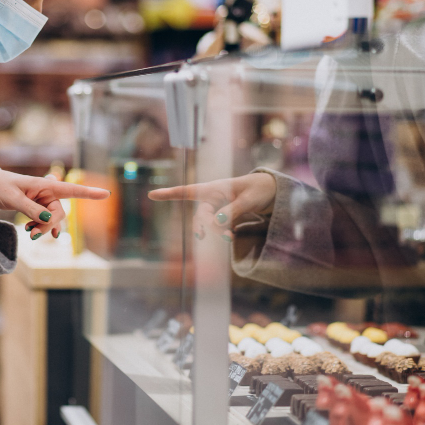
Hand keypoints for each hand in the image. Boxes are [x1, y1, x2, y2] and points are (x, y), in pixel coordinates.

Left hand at [0, 168, 109, 239]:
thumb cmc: (0, 187)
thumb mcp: (14, 198)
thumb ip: (32, 209)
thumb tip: (49, 221)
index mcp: (45, 185)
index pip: (71, 190)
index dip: (89, 193)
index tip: (107, 194)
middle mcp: (47, 192)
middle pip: (59, 213)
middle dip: (48, 226)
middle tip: (30, 234)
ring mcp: (42, 200)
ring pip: (53, 219)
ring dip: (44, 229)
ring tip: (28, 234)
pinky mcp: (36, 207)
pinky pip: (46, 220)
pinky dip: (42, 228)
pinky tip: (38, 234)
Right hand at [148, 173, 275, 240]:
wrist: (272, 190)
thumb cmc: (260, 189)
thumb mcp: (249, 199)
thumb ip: (232, 211)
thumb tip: (217, 222)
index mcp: (215, 187)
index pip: (188, 190)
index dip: (169, 194)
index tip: (152, 195)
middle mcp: (213, 197)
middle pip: (201, 214)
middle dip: (209, 226)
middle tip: (228, 235)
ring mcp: (218, 206)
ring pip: (208, 222)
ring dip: (216, 231)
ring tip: (231, 237)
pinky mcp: (225, 215)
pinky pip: (217, 225)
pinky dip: (223, 232)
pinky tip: (233, 235)